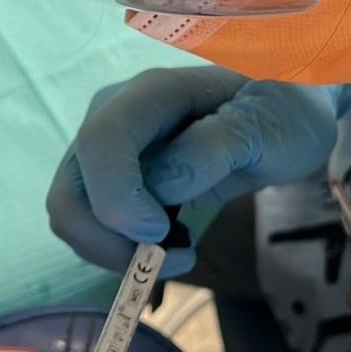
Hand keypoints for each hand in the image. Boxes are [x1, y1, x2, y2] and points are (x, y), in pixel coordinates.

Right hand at [47, 67, 338, 272]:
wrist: (281, 114)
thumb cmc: (281, 111)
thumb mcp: (268, 126)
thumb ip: (214, 148)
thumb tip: (160, 185)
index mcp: (151, 93)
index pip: (101, 143)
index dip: (119, 201)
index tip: (163, 232)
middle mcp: (112, 117)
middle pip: (70, 193)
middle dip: (109, 242)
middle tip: (175, 258)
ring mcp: (106, 150)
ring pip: (73, 218)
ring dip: (117, 252)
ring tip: (180, 251)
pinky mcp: (109, 180)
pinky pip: (91, 227)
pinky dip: (122, 251)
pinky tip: (172, 242)